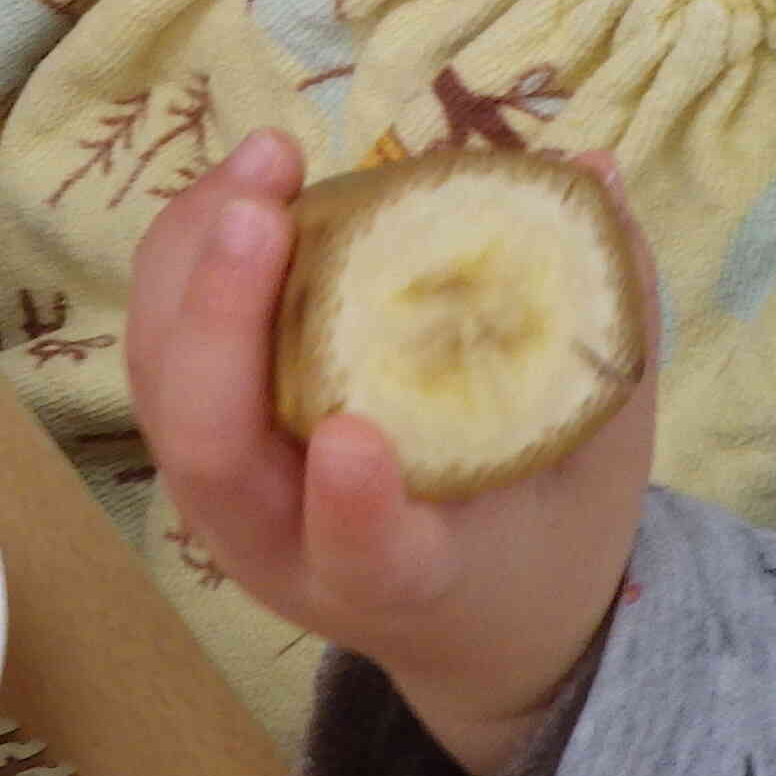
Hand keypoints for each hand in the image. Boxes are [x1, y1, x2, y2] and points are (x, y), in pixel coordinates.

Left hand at [127, 134, 657, 775]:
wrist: (470, 615)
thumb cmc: (538, 535)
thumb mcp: (603, 458)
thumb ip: (608, 326)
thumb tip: (592, 171)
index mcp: (406, 581)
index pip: (365, 558)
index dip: (353, 506)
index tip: (354, 437)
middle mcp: (288, 547)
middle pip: (213, 450)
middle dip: (219, 322)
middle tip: (265, 211)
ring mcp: (228, 495)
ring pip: (168, 383)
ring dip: (195, 259)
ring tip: (269, 160)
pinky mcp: (204, 436)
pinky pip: (167, 343)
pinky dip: (191, 253)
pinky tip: (253, 179)